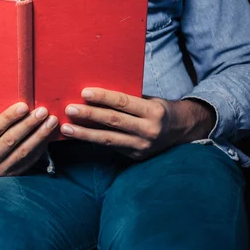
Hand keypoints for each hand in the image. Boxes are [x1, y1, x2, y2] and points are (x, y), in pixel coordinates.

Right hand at [0, 103, 58, 176]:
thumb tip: (12, 103)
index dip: (9, 117)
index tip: (24, 106)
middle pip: (11, 140)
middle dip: (29, 125)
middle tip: (42, 111)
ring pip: (23, 152)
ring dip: (39, 136)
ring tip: (51, 122)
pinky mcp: (10, 176)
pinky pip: (28, 161)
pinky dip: (40, 148)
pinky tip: (48, 136)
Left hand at [61, 88, 214, 159]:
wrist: (183, 131)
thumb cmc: (158, 109)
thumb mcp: (149, 99)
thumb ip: (128, 99)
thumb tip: (96, 94)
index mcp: (153, 111)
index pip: (123, 102)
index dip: (103, 97)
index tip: (84, 93)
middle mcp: (149, 130)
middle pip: (113, 121)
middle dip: (89, 115)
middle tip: (69, 109)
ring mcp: (142, 146)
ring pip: (108, 139)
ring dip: (84, 133)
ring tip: (66, 128)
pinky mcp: (135, 156)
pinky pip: (110, 147)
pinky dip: (92, 141)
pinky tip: (78, 137)